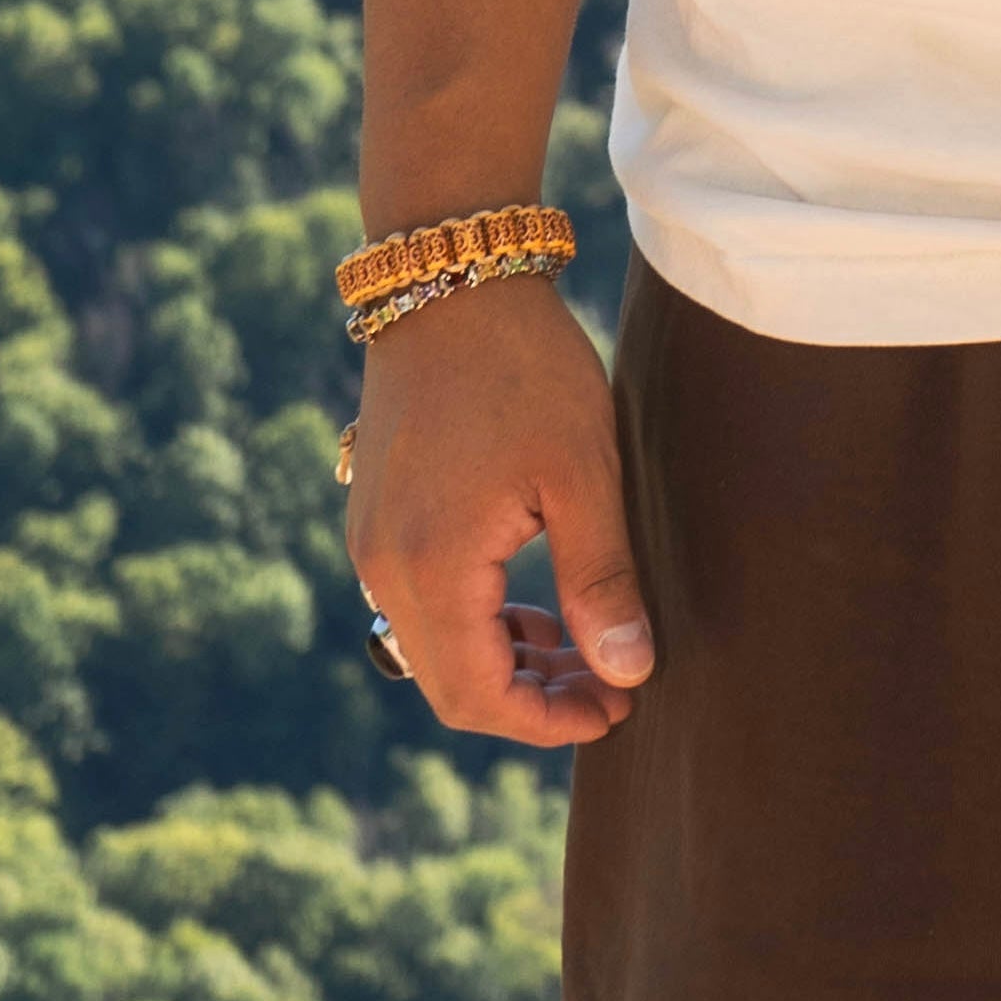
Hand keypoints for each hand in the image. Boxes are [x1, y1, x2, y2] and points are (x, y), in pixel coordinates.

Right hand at [339, 277, 656, 743]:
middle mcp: (382, 567)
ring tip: (590, 647)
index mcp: (432, 566)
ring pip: (436, 646)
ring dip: (509, 661)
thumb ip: (601, 579)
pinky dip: (480, 619)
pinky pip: (423, 601)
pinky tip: (539, 602)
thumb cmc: (526, 368)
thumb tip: (629, 673)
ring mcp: (371, 541)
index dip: (547, 722)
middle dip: (534, 699)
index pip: (477, 697)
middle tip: (613, 686)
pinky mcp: (377, 517)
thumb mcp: (583, 473)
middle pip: (452, 683)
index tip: (615, 711)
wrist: (451, 279)